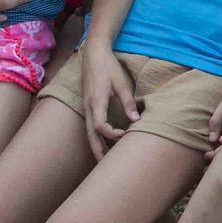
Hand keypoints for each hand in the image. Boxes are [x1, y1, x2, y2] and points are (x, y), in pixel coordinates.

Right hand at [81, 47, 139, 161]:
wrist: (92, 54)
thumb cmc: (108, 67)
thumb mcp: (121, 83)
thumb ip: (128, 102)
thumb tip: (136, 121)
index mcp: (96, 101)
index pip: (100, 126)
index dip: (111, 134)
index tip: (125, 134)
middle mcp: (88, 107)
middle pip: (90, 136)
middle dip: (98, 151)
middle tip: (107, 168)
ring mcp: (86, 107)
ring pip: (88, 133)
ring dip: (96, 147)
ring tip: (105, 162)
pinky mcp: (87, 106)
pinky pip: (89, 127)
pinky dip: (95, 138)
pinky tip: (104, 144)